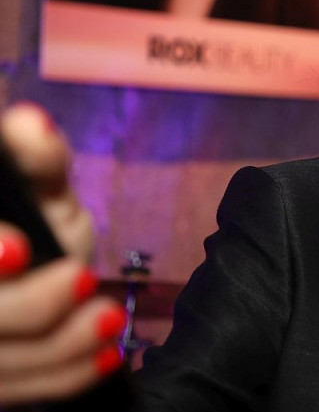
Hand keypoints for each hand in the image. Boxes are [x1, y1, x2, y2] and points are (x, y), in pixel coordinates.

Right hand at [0, 104, 125, 404]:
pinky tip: (106, 357)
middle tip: (79, 279)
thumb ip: (38, 160)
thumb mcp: (40, 187)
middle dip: (27, 307)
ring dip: (58, 347)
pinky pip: (23, 392)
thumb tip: (32, 123)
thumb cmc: (34, 221)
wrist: (38, 270)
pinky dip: (65, 376)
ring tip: (109, 320)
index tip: (19, 247)